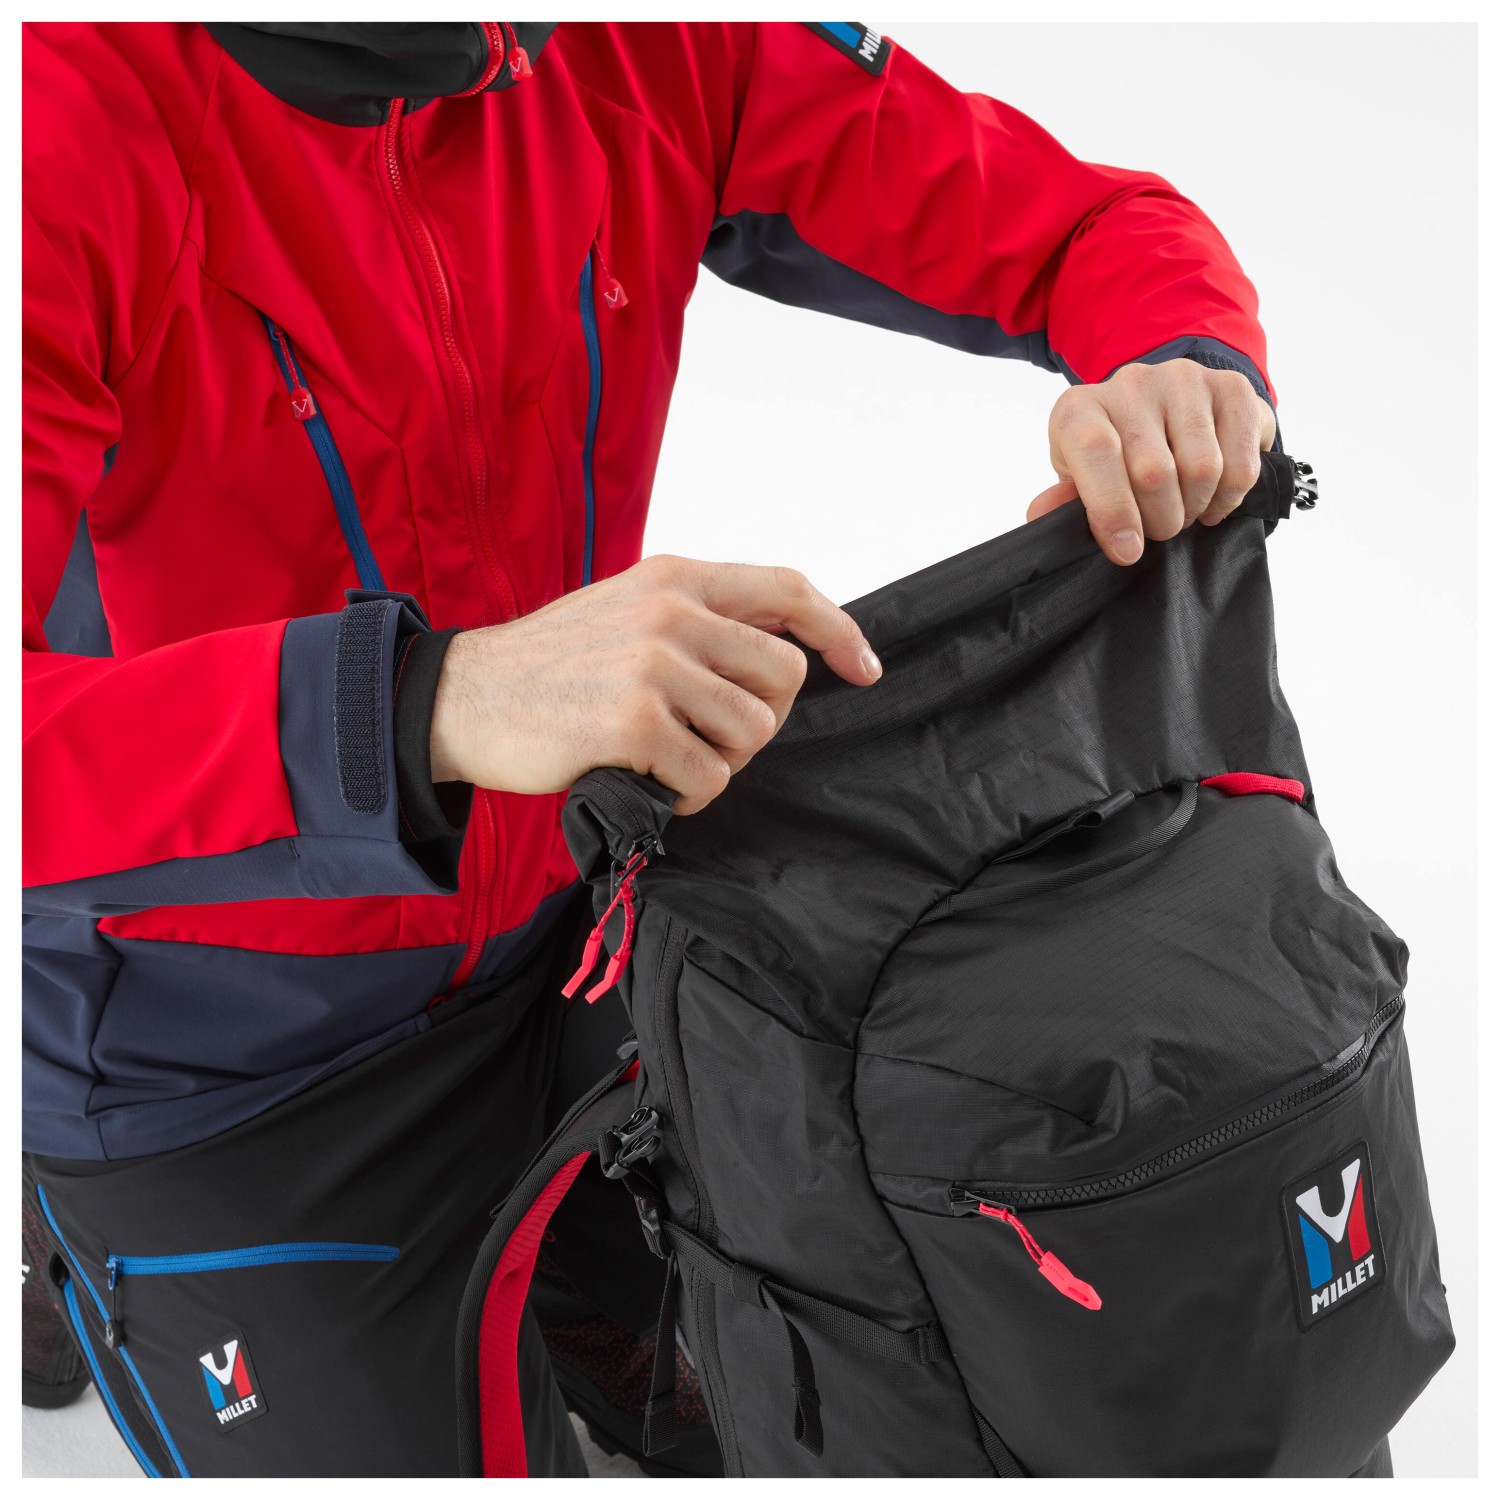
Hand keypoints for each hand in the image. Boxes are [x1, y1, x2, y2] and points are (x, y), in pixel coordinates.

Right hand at [429, 555, 881, 813]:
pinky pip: (711, 778)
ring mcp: (653, 666)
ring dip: (721, 762)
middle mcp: (671, 613)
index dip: (839, 631)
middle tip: (711, 736)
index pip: (788, 590)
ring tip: (669, 760)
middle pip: (785, 677)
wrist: (463, 697)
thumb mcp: (627, 611)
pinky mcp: (634, 724)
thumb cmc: (550, 665)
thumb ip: (698, 619)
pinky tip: (649, 784)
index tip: (864, 669)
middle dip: (762, 720)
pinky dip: (688, 796)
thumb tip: (784, 647)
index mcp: (675, 578)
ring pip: (753, 733)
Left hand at [1026, 358, 1276, 564]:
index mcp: (1080, 408)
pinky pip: (1241, 464)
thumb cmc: (1114, 459)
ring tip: (1185, 510)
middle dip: (1160, 521)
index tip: (1127, 551)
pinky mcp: (1232, 387)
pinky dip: (1230, 497)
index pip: (1096, 451)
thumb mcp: (1080, 480)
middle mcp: (1130, 384)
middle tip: (1159, 529)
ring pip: (1202, 469)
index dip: (1112, 509)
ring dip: (1196, 509)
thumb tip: (1042, 515)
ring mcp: (1184, 380)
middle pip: (1153, 471)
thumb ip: (1064, 501)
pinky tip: (1215, 497)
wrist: (1168, 413)